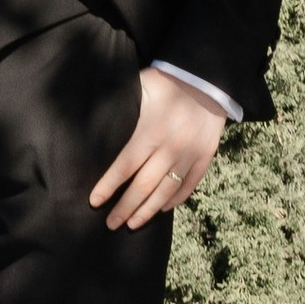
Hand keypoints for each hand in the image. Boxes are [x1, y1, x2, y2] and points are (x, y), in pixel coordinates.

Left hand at [90, 70, 225, 231]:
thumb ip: (123, 101)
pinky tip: (161, 209)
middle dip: (124, 208)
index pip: (125, 166)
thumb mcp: (142, 85)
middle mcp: (170, 148)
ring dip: (147, 211)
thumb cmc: (170, 80)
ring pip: (165, 191)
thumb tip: (94, 114)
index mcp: (151, 131)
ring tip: (132, 224)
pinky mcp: (205, 158)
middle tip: (110, 224)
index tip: (94, 202)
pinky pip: (189, 186)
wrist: (210, 79)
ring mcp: (189, 155)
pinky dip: (174, 200)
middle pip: (143, 186)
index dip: (108, 186)